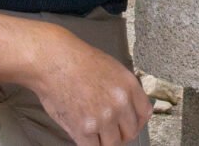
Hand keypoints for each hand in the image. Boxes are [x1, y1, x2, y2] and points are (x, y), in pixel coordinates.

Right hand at [29, 27, 152, 144]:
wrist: (54, 61)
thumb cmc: (78, 61)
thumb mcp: (112, 69)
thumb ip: (123, 90)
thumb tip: (127, 108)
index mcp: (129, 85)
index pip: (144, 113)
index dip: (138, 121)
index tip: (131, 123)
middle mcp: (119, 103)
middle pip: (130, 132)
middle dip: (121, 133)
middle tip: (111, 131)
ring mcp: (102, 118)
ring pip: (112, 144)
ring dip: (105, 141)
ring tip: (96, 133)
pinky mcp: (83, 129)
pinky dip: (89, 143)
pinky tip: (85, 135)